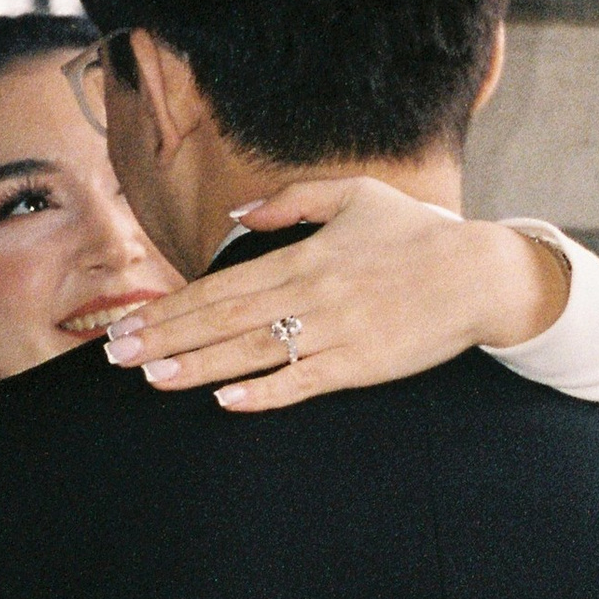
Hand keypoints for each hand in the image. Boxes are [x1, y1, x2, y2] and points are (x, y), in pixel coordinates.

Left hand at [102, 177, 568, 411]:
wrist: (481, 273)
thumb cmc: (417, 233)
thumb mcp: (355, 196)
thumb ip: (292, 202)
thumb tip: (239, 216)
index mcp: (304, 255)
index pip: (221, 285)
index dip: (171, 305)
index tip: (128, 323)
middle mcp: (313, 294)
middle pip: (224, 320)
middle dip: (166, 337)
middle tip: (117, 357)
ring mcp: (336, 332)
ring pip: (254, 352)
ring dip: (199, 366)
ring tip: (152, 378)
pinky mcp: (363, 365)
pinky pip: (305, 381)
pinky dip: (266, 393)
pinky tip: (227, 402)